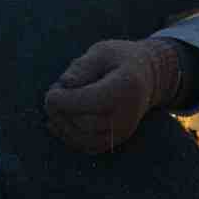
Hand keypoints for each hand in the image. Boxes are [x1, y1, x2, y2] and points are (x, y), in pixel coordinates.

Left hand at [44, 39, 179, 153]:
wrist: (146, 78)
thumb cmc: (119, 60)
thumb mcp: (102, 51)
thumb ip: (82, 66)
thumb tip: (65, 83)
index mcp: (125, 87)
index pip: (91, 101)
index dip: (65, 100)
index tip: (51, 92)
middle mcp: (127, 114)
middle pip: (84, 123)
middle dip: (60, 111)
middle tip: (52, 95)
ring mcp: (123, 130)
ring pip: (83, 139)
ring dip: (61, 125)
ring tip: (55, 107)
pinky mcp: (116, 140)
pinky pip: (87, 147)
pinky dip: (68, 136)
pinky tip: (56, 122)